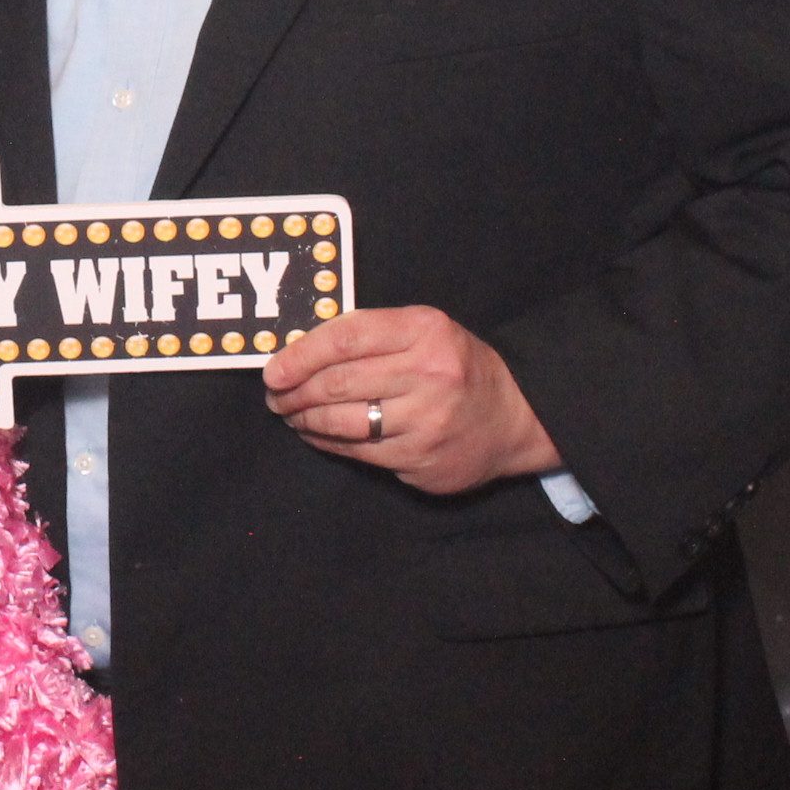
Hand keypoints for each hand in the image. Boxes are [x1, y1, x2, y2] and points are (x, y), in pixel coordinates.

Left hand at [261, 305, 558, 493]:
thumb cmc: (457, 367)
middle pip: (338, 383)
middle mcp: (427, 374)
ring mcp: (426, 421)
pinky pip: (359, 452)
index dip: (300, 354)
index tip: (273, 369)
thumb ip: (371, 334)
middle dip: (295, 391)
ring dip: (305, 419)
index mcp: (424, 330)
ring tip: (291, 414)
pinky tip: (316, 435)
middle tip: (275, 395)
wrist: (516, 416)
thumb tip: (301, 350)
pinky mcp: (421, 459)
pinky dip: (328, 443)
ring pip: (343, 422)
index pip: (345, 337)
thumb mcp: (424, 331)